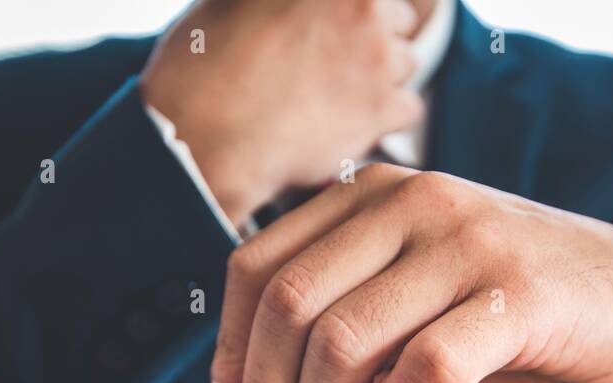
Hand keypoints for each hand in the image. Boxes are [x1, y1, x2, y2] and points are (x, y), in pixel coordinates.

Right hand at [140, 0, 423, 223]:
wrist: (206, 138)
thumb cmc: (203, 69)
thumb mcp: (231, 5)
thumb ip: (276, 3)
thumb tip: (285, 12)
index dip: (355, 11)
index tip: (338, 30)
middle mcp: (362, 7)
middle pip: (398, 18)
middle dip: (375, 38)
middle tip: (338, 64)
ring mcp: (377, 56)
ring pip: (407, 62)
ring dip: (382, 77)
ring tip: (342, 97)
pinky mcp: (382, 109)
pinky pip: (410, 107)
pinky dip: (387, 118)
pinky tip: (354, 124)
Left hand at [209, 164, 612, 382]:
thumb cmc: (511, 307)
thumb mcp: (414, 298)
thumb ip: (344, 328)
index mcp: (369, 194)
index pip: (257, 268)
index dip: (230, 351)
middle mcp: (410, 200)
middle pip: (289, 303)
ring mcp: (466, 240)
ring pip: (343, 336)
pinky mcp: (518, 292)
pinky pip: (427, 365)